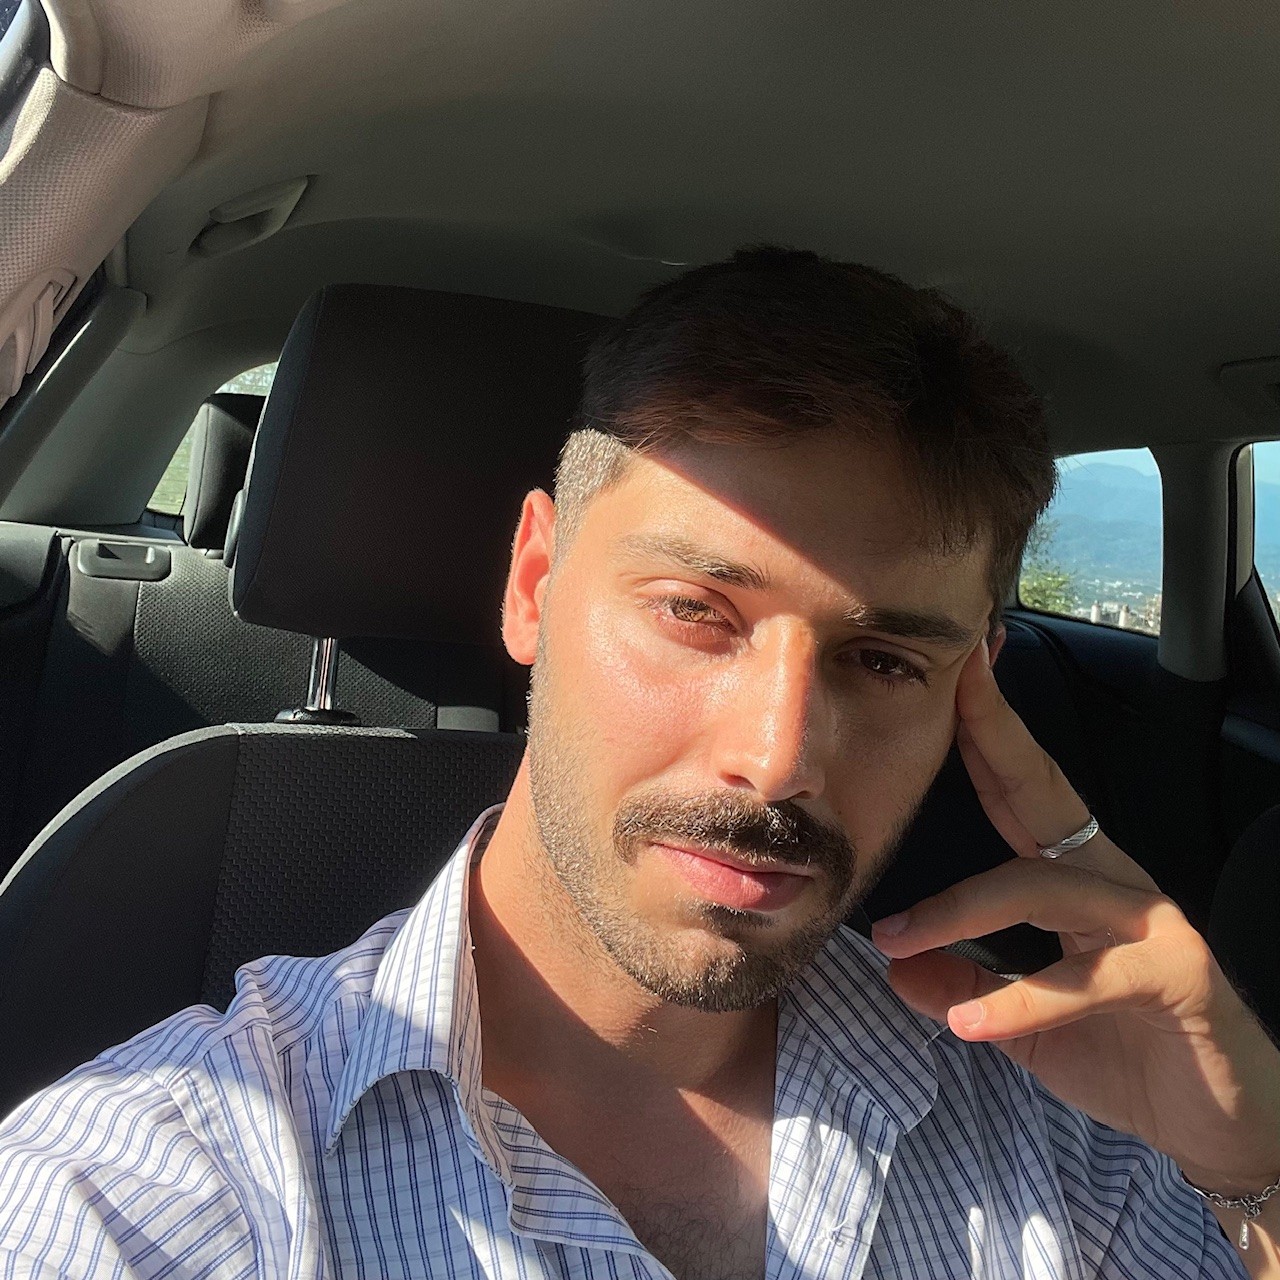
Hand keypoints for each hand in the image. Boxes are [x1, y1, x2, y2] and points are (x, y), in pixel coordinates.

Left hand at [871, 638, 1279, 1196]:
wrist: (1228, 1124)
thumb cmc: (1127, 1053)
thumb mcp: (1022, 1022)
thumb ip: (964, 988)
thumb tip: (896, 968)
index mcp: (1076, 878)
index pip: (1018, 793)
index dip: (983, 734)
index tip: (952, 673)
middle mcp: (1113, 882)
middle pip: (1045, 793)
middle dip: (995, 734)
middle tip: (955, 682)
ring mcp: (1149, 923)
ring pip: (1042, 885)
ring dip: (961, 909)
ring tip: (896, 940)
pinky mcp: (1173, 977)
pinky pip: (1085, 980)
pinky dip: (1021, 1003)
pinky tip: (968, 1027)